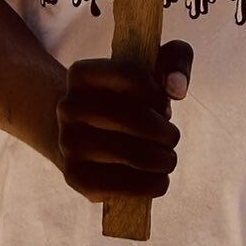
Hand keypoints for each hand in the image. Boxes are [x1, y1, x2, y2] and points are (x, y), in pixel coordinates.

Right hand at [55, 39, 193, 204]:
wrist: (85, 137)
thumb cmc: (128, 101)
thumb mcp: (151, 69)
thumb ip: (175, 60)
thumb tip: (177, 89)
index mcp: (81, 74)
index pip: (132, 75)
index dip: (157, 92)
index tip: (161, 103)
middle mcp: (68, 106)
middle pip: (137, 118)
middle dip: (166, 132)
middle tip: (171, 138)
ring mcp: (68, 143)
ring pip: (135, 155)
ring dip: (164, 160)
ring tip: (166, 159)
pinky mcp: (76, 177)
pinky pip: (125, 185)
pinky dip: (152, 184)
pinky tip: (157, 179)